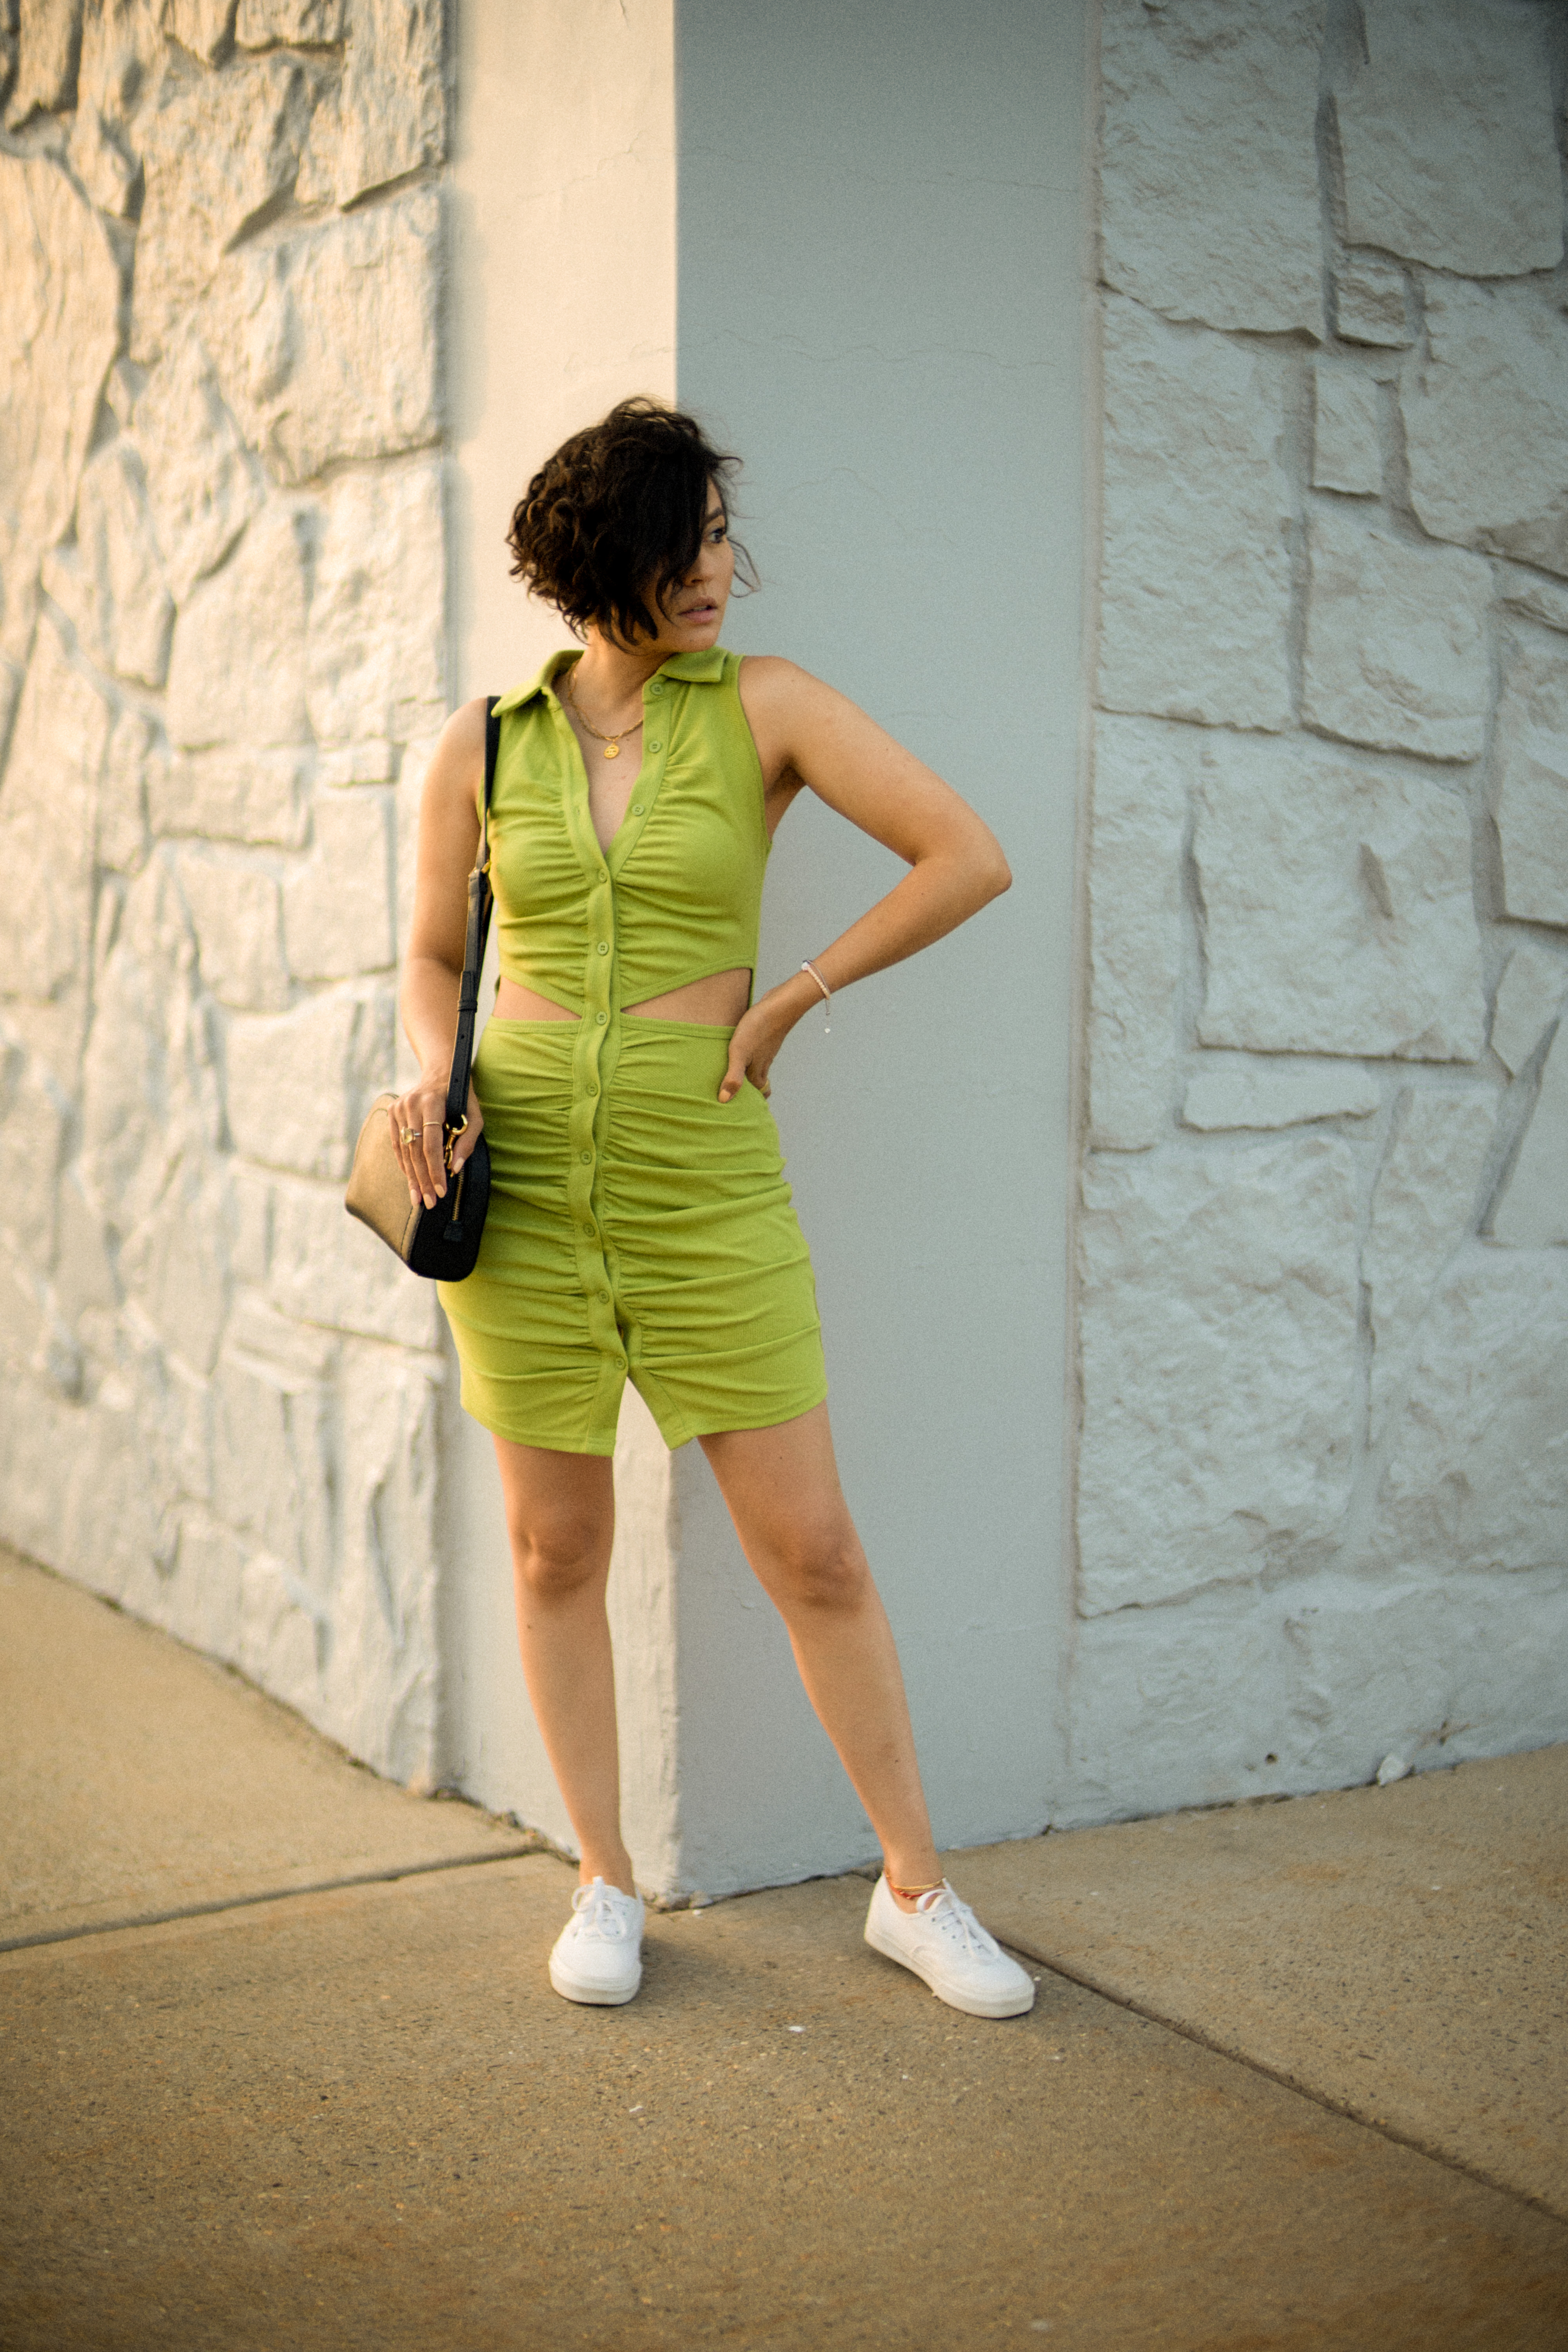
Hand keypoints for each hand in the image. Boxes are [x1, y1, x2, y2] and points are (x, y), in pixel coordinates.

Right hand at [388, 1073, 483, 1209]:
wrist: (441, 1072)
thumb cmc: (462, 1096)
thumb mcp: (474, 1115)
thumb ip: (468, 1141)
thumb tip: (456, 1168)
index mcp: (432, 1103)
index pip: (431, 1144)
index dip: (435, 1170)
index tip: (441, 1191)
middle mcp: (411, 1105)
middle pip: (415, 1151)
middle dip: (422, 1179)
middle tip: (428, 1202)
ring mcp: (399, 1108)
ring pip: (404, 1150)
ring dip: (412, 1176)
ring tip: (418, 1198)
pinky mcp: (393, 1112)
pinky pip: (397, 1144)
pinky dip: (404, 1163)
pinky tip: (411, 1180)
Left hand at [718, 992, 795, 1103]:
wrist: (780, 1004)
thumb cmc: (758, 1029)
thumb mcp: (740, 1053)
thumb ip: (733, 1077)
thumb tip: (724, 1101)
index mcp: (758, 1069)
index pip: (760, 1090)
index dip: (756, 1099)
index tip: (750, 1108)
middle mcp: (764, 1060)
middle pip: (760, 1079)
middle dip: (753, 1088)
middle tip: (742, 1094)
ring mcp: (767, 1048)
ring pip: (760, 1064)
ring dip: (751, 1071)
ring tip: (738, 1074)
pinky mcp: (766, 1034)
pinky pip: (759, 1050)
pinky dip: (752, 1055)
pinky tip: (744, 1049)